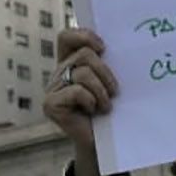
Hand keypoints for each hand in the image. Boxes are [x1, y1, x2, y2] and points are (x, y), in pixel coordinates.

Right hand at [44, 28, 117, 175]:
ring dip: (102, 90)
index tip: (104, 48)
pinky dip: (91, 100)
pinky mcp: (50, 104)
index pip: (66, 36)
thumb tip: (125, 43)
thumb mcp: (108, 80)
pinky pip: (77, 91)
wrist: (101, 140)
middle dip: (105, 71)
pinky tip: (94, 111)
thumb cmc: (109, 107)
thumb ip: (106, 62)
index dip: (84, 35)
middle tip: (115, 90)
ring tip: (106, 104)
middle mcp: (58, 72)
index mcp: (70, 61)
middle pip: (84, 54)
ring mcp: (52, 88)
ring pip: (83, 72)